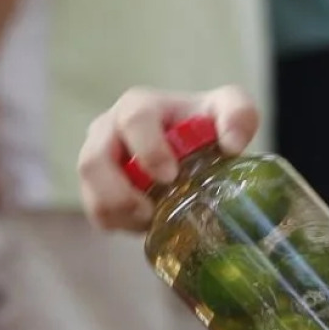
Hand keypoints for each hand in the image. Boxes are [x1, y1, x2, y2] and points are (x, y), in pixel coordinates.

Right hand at [77, 84, 259, 230]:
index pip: (133, 121)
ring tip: (149, 220)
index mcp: (139, 106)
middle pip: (92, 161)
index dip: (149, 150)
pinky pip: (94, 210)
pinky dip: (117, 223)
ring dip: (117, 212)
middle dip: (118, 193)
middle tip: (150, 211)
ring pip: (88, 190)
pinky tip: (144, 223)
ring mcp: (97, 158)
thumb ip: (240, 114)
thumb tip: (233, 145)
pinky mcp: (96, 186)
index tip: (171, 176)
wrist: (195, 143)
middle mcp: (108, 129)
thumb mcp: (229, 108)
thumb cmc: (207, 122)